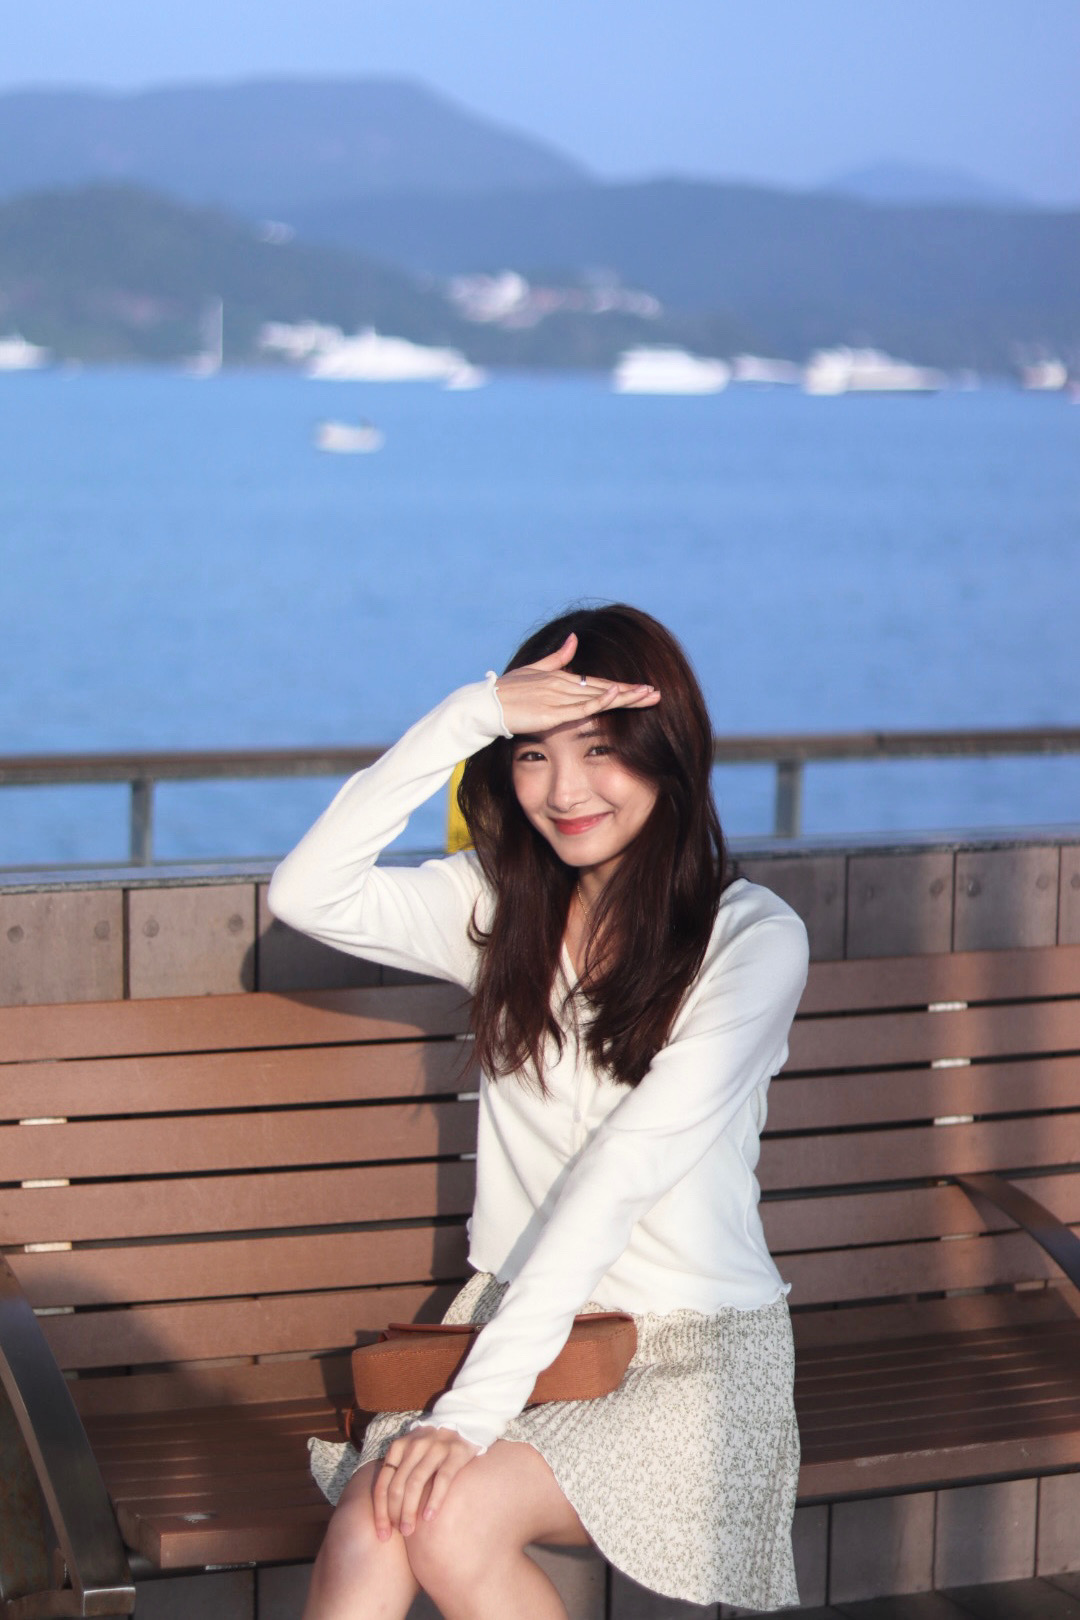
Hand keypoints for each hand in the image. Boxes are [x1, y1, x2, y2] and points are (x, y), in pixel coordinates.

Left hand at [372, 1424, 481, 1538]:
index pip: (383, 1483)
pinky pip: (442, 1479)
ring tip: (410, 1531)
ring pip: (415, 1483)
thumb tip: (385, 1513)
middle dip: (395, 1514)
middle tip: (399, 1533)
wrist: (464, 1422)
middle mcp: (414, 1445)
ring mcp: (435, 1448)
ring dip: (409, 1510)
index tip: (382, 1534)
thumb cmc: (432, 1447)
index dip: (380, 1511)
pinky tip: (429, 1517)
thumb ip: (398, 1472)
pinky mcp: (455, 1452)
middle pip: (397, 1486)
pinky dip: (434, 1500)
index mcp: (399, 1447)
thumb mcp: (411, 1452)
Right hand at [494, 632, 659, 735]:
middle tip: (657, 693)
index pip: (598, 683)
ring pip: (600, 696)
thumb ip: (556, 657)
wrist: (485, 704)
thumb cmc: (506, 691)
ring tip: (650, 697)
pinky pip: (581, 706)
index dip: (622, 687)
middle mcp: (563, 685)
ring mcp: (559, 697)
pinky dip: (600, 701)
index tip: (643, 690)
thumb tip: (573, 638)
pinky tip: (617, 697)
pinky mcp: (552, 712)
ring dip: (626, 697)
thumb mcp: (533, 670)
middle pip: (605, 689)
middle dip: (632, 692)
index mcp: (561, 678)